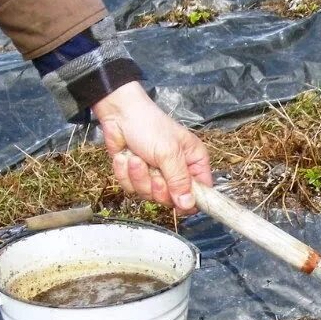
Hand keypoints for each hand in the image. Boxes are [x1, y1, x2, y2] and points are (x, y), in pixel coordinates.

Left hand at [91, 82, 212, 212]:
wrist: (119, 114)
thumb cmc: (149, 126)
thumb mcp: (169, 153)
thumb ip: (179, 180)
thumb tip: (188, 205)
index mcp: (194, 162)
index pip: (201, 191)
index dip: (190, 200)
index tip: (177, 200)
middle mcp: (178, 171)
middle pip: (172, 199)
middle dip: (158, 187)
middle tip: (154, 172)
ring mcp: (157, 174)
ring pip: (149, 194)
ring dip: (139, 177)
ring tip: (136, 158)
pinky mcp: (137, 175)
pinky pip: (132, 188)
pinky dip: (125, 173)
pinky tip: (126, 157)